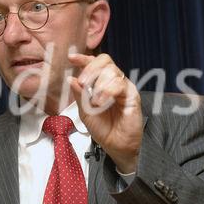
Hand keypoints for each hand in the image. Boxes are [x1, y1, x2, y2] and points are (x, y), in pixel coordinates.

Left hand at [68, 53, 142, 173]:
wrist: (115, 145)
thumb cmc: (102, 128)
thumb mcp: (85, 111)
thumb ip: (79, 95)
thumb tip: (70, 78)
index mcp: (101, 82)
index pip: (94, 63)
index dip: (83, 58)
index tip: (71, 58)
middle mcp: (113, 81)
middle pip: (105, 61)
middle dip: (90, 69)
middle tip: (82, 82)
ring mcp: (124, 87)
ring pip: (112, 71)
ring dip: (98, 84)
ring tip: (94, 101)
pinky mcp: (132, 95)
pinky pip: (120, 84)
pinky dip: (107, 91)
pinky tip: (100, 102)